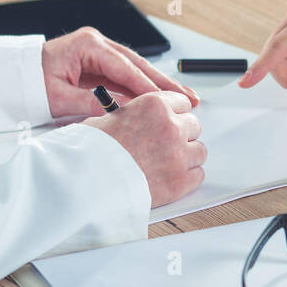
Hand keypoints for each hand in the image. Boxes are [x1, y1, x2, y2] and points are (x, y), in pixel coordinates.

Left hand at [41, 26, 198, 117]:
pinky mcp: (99, 63)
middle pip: (138, 64)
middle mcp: (97, 43)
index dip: (147, 86)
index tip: (166, 102)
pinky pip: (126, 76)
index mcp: (87, 43)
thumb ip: (89, 104)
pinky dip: (143, 88)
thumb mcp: (57, 97)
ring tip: (183, 99)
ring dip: (158, 86)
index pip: (124, 67)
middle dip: (164, 83)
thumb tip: (120, 114)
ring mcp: (100, 51)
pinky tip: (160, 99)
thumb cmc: (29, 84)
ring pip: (136, 70)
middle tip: (189, 98)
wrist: (12, 77)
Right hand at [82, 91, 204, 206]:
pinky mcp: (180, 182)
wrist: (86, 183)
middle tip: (166, 144)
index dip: (174, 113)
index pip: (182, 102)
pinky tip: (171, 177)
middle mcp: (170, 127)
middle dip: (182, 134)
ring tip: (168, 163)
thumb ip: (132, 113)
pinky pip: (198, 175)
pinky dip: (187, 177)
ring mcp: (178, 155)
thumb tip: (136, 115)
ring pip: (199, 151)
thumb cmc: (90, 152)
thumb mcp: (106, 118)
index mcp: (154, 106)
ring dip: (187, 156)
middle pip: (194, 125)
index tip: (171, 120)